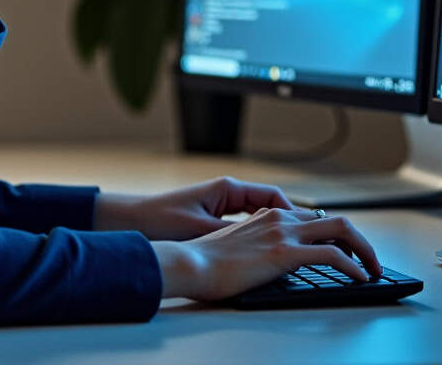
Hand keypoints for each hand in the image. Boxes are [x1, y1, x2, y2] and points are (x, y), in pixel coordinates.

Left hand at [94, 176, 293, 239]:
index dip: (294, 213)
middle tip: (312, 240)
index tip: (308, 231)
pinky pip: (244, 227)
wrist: (129, 220)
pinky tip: (263, 254)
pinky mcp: (211, 220)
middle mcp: (226, 194)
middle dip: (291, 221)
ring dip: (275, 230)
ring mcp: (219, 206)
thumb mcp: (201, 228)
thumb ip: (233, 234)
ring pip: (259, 217)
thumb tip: (264, 245)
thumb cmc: (160, 219)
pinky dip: (257, 237)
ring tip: (293, 249)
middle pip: (270, 205)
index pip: (274, 196)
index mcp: (227, 188)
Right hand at [151, 210, 380, 299]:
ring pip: (342, 230)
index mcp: (266, 216)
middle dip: (358, 240)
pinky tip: (360, 277)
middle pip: (334, 220)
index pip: (312, 218)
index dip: (334, 235)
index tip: (345, 252)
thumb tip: (270, 261)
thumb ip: (257, 246)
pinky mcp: (285, 253)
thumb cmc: (204, 262)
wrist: (189, 263)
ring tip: (373, 269)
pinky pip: (333, 255)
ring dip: (364, 250)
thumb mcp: (235, 246)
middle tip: (369, 260)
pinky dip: (354, 265)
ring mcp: (284, 233)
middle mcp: (279, 218)